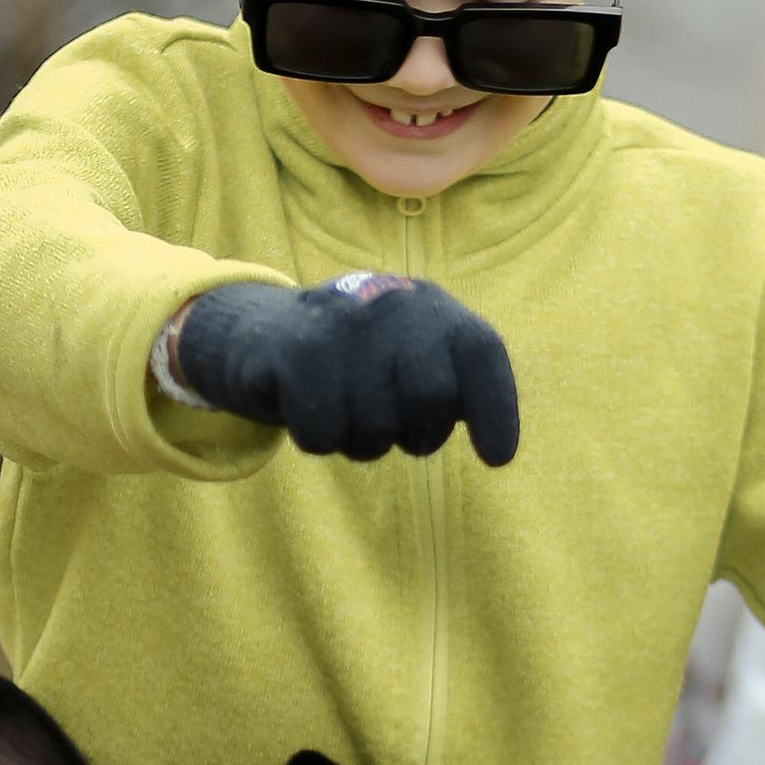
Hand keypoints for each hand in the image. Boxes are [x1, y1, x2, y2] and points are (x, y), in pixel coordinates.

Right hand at [174, 272, 519, 464]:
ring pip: (375, 429)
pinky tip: (307, 408)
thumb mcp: (412, 356)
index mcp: (431, 307)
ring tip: (344, 409)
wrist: (265, 331)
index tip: (496, 458)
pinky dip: (317, 438)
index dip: (495, 410)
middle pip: (431, 403)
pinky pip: (325, 436)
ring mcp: (344, 327)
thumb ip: (453, 385)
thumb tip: (498, 447)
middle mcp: (392, 306)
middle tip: (391, 425)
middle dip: (415, 434)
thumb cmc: (358, 361)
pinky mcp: (297, 354)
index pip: (481, 355)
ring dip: (360, 441)